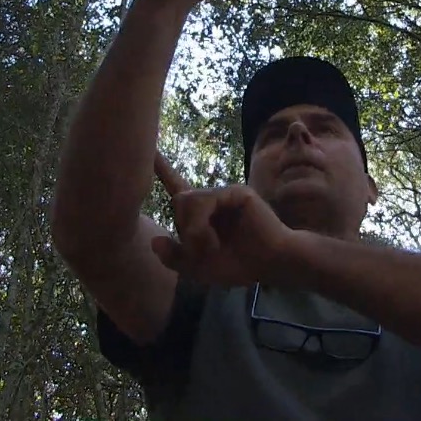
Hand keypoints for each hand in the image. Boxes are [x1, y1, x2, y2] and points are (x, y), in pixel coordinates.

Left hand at [152, 151, 294, 286]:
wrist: (270, 264)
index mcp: (202, 213)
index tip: (150, 152)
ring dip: (192, 230)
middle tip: (201, 251)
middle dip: (184, 230)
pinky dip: (201, 226)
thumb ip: (174, 257)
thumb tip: (153, 241)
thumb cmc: (238, 265)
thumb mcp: (197, 268)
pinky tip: (214, 242)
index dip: (163, 169)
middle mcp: (212, 199)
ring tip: (211, 247)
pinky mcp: (236, 193)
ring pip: (188, 201)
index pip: (177, 187)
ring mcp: (224, 194)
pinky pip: (204, 201)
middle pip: (179, 201)